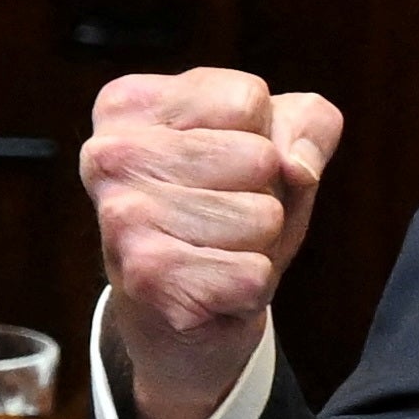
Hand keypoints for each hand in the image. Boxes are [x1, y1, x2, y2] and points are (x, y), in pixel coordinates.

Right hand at [80, 67, 341, 418]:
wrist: (180, 317)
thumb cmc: (224, 213)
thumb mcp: (274, 146)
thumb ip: (309, 124)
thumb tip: (297, 166)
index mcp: (128, 106)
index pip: (250, 101)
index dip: (263, 140)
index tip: (222, 168)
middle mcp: (109, 155)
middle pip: (260, 157)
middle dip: (264, 195)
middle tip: (222, 220)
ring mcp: (122, 217)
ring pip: (262, 217)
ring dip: (257, 245)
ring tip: (217, 252)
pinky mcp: (147, 279)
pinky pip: (255, 274)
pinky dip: (250, 289)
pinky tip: (211, 290)